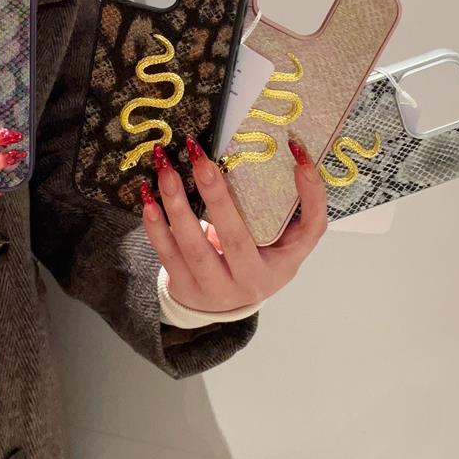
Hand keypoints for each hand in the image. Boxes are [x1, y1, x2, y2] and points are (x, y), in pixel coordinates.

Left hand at [141, 137, 326, 312]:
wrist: (225, 304)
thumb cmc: (258, 261)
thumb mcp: (285, 243)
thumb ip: (296, 208)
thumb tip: (295, 154)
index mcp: (282, 265)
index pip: (310, 229)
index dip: (310, 195)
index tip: (299, 158)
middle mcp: (250, 281)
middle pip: (236, 238)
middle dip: (217, 196)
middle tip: (201, 159)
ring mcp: (214, 288)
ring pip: (193, 247)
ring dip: (177, 205)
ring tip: (166, 171)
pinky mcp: (184, 287)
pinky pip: (166, 252)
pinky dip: (155, 224)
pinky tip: (148, 197)